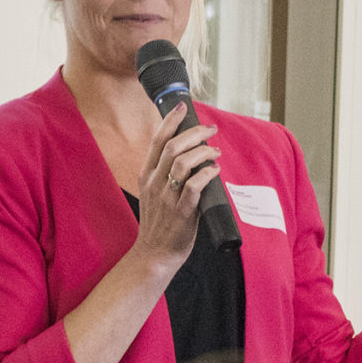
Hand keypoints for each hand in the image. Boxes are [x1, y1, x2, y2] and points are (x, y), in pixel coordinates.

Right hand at [130, 104, 220, 271]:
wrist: (154, 254)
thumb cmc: (159, 223)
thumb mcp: (153, 193)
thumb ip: (165, 174)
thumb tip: (188, 153)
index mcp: (146, 175)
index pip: (157, 140)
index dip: (171, 121)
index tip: (183, 107)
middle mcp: (154, 183)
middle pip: (173, 146)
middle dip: (195, 133)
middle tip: (210, 130)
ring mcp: (167, 197)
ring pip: (183, 163)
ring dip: (203, 152)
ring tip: (215, 152)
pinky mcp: (181, 212)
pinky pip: (194, 186)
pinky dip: (207, 174)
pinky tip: (215, 171)